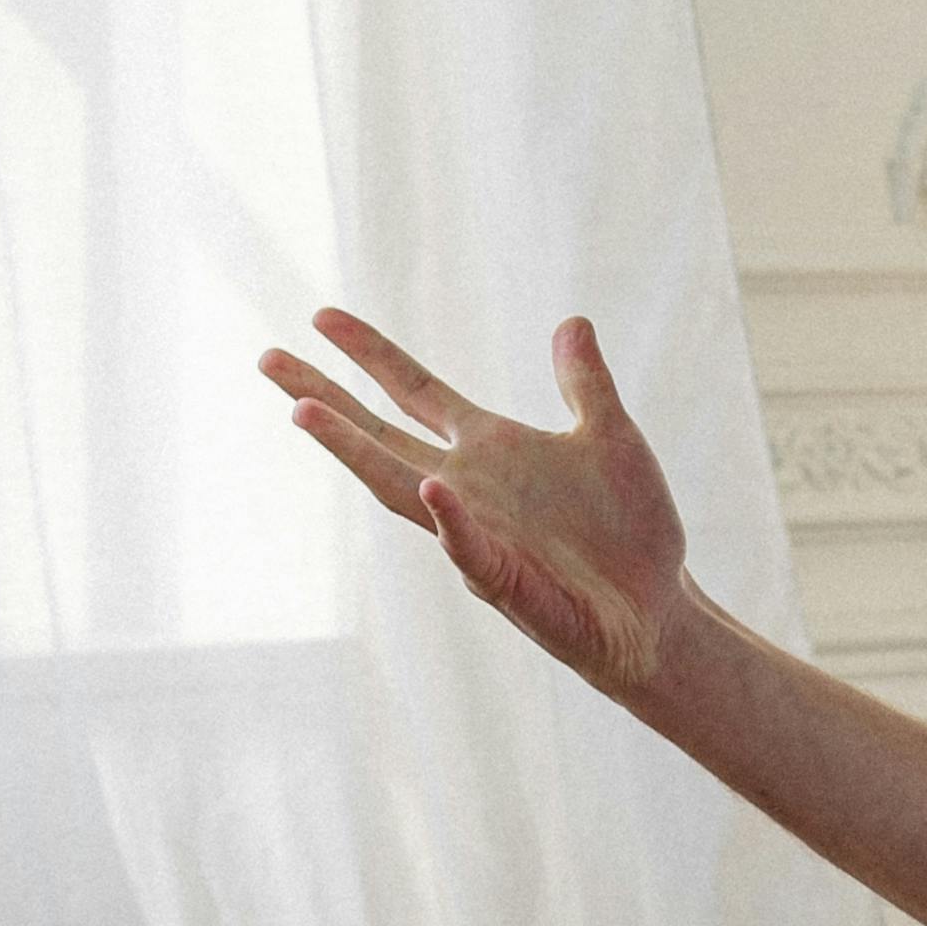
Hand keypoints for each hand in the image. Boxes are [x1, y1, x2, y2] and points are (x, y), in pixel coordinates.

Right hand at [259, 307, 687, 700]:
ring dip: (355, 452)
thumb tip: (571, 321)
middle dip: (324, 399)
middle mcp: (467, 489)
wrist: (657, 608)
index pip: (415, 392)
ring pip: (401, 491)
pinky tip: (432, 489)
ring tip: (305, 412)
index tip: (322, 317)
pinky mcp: (507, 584)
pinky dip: (451, 524)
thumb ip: (584, 383)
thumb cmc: (629, 530)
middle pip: (380, 436)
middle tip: (268, 358)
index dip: (371, 355)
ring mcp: (479, 535)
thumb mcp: (610, 437)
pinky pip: (470, 551)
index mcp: (489, 450)